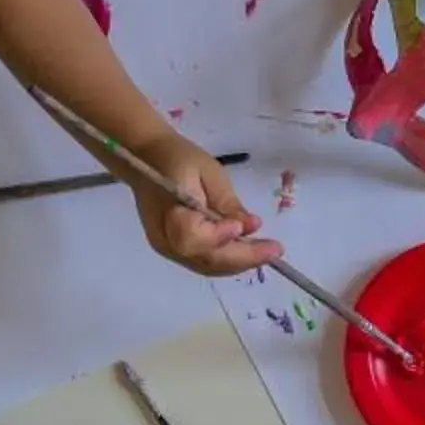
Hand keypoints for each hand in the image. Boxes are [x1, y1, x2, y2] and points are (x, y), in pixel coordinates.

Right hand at [132, 135, 281, 277]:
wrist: (148, 159)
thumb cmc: (179, 158)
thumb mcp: (208, 171)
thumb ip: (228, 203)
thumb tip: (252, 227)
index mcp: (168, 212)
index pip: (191, 238)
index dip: (218, 238)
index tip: (242, 228)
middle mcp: (165, 239)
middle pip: (205, 259)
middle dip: (244, 257)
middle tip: (276, 249)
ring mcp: (168, 248)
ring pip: (207, 266)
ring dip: (241, 262)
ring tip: (269, 251)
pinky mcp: (175, 250)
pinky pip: (204, 262)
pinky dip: (229, 260)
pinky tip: (251, 251)